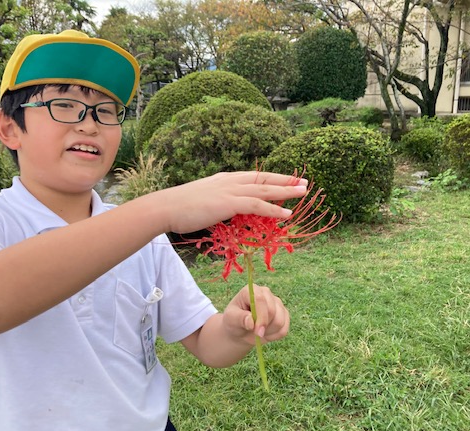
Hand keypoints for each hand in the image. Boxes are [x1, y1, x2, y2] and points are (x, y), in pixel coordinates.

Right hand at [149, 171, 307, 233]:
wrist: (166, 208)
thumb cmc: (179, 208)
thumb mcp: (202, 201)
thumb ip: (217, 204)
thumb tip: (224, 212)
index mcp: (225, 180)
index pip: (254, 177)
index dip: (272, 178)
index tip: (287, 180)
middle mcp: (230, 181)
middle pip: (264, 179)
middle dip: (285, 180)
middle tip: (303, 182)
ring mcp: (230, 191)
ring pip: (265, 189)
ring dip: (286, 191)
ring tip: (303, 193)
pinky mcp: (229, 203)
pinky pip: (258, 204)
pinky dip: (274, 209)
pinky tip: (287, 213)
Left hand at [223, 284, 289, 345]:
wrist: (241, 331)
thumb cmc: (234, 321)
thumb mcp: (230, 319)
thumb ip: (239, 318)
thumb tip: (251, 322)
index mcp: (251, 290)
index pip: (260, 299)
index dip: (261, 316)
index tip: (257, 331)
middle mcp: (266, 293)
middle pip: (272, 311)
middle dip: (263, 325)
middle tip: (254, 332)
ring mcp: (277, 303)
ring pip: (280, 321)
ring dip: (268, 331)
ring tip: (258, 331)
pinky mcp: (284, 314)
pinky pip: (284, 329)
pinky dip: (274, 336)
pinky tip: (265, 333)